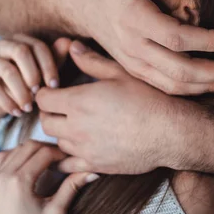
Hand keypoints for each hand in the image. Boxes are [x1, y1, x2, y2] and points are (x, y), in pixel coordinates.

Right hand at [0, 35, 69, 129]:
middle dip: (33, 74)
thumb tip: (69, 42)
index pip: (38, 46)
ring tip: (29, 107)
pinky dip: (6, 101)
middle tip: (39, 94)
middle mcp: (3, 45)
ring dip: (21, 91)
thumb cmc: (27, 84)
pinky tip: (16, 112)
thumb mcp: (43, 73)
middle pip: (21, 51)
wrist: (1, 102)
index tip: (55, 86)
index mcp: (22, 41)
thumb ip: (55, 58)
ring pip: (7, 70)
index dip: (48, 65)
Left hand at [0, 140, 97, 213]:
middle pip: (30, 145)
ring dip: (32, 150)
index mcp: (20, 182)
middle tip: (59, 157)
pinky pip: (3, 156)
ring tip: (46, 160)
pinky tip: (27, 164)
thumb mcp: (55, 211)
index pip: (45, 153)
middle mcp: (4, 175)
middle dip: (47, 148)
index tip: (69, 159)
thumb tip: (92, 171)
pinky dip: (16, 154)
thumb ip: (72, 187)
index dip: (60, 153)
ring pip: (16, 148)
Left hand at [37, 42, 192, 174]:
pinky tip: (80, 148)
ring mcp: (85, 149)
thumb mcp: (120, 73)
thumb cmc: (148, 98)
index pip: (43, 98)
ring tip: (77, 125)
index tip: (56, 91)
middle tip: (63, 107)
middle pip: (45, 122)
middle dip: (50, 113)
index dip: (46, 93)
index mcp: (79, 101)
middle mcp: (76, 127)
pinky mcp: (95, 166)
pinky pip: (68, 166)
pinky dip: (68, 158)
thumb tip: (72, 47)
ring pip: (58, 142)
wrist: (170, 132)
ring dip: (62, 133)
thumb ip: (91, 61)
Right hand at [76, 0, 213, 94]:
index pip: (176, 38)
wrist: (79, 5)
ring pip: (172, 85)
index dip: (208, 42)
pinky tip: (211, 84)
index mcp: (132, 18)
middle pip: (178, 70)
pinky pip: (164, 86)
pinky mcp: (135, 69)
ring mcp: (132, 62)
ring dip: (205, 87)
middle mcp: (132, 46)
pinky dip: (189, 90)